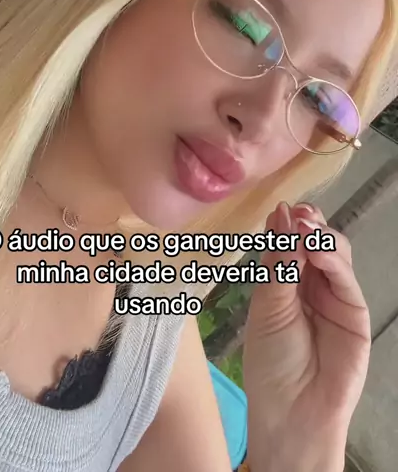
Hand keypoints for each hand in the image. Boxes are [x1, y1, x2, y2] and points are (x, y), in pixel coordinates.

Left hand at [243, 201, 370, 471]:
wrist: (292, 413)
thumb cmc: (270, 364)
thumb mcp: (266, 307)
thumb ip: (277, 264)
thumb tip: (281, 215)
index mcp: (284, 282)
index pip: (288, 243)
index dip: (286, 224)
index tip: (280, 208)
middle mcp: (310, 285)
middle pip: (314, 242)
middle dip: (307, 224)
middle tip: (297, 214)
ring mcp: (335, 297)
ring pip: (334, 254)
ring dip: (320, 236)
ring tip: (304, 228)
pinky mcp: (354, 312)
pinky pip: (345, 279)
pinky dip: (332, 259)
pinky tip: (316, 249)